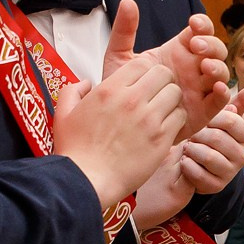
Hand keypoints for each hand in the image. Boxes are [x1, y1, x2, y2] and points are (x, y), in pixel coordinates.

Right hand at [56, 55, 185, 209]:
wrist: (88, 180)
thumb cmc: (76, 150)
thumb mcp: (63, 113)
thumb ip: (73, 91)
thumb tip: (85, 83)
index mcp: (109, 89)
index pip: (141, 63)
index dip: (145, 72)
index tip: (142, 84)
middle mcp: (131, 100)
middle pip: (164, 74)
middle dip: (162, 83)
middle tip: (156, 96)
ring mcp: (149, 119)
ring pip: (175, 94)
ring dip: (171, 101)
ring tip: (162, 112)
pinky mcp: (162, 139)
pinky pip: (180, 117)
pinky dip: (176, 121)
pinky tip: (166, 129)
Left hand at [105, 6, 231, 136]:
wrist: (121, 124)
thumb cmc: (123, 92)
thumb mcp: (120, 59)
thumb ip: (124, 31)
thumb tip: (128, 2)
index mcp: (179, 51)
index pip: (200, 32)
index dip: (202, 25)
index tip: (193, 23)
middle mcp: (194, 69)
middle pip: (215, 50)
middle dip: (211, 45)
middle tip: (196, 47)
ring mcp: (200, 89)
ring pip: (222, 73)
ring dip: (218, 66)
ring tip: (205, 67)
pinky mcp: (203, 111)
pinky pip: (220, 101)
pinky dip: (224, 94)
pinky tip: (218, 88)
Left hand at [178, 86, 243, 195]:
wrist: (201, 166)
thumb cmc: (211, 137)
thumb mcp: (223, 119)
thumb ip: (239, 102)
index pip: (230, 120)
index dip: (210, 117)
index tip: (201, 120)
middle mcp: (242, 157)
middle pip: (216, 137)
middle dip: (198, 134)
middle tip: (191, 134)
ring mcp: (230, 173)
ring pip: (207, 155)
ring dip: (192, 149)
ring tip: (188, 147)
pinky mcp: (216, 186)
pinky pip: (196, 172)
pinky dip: (186, 164)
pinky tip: (185, 160)